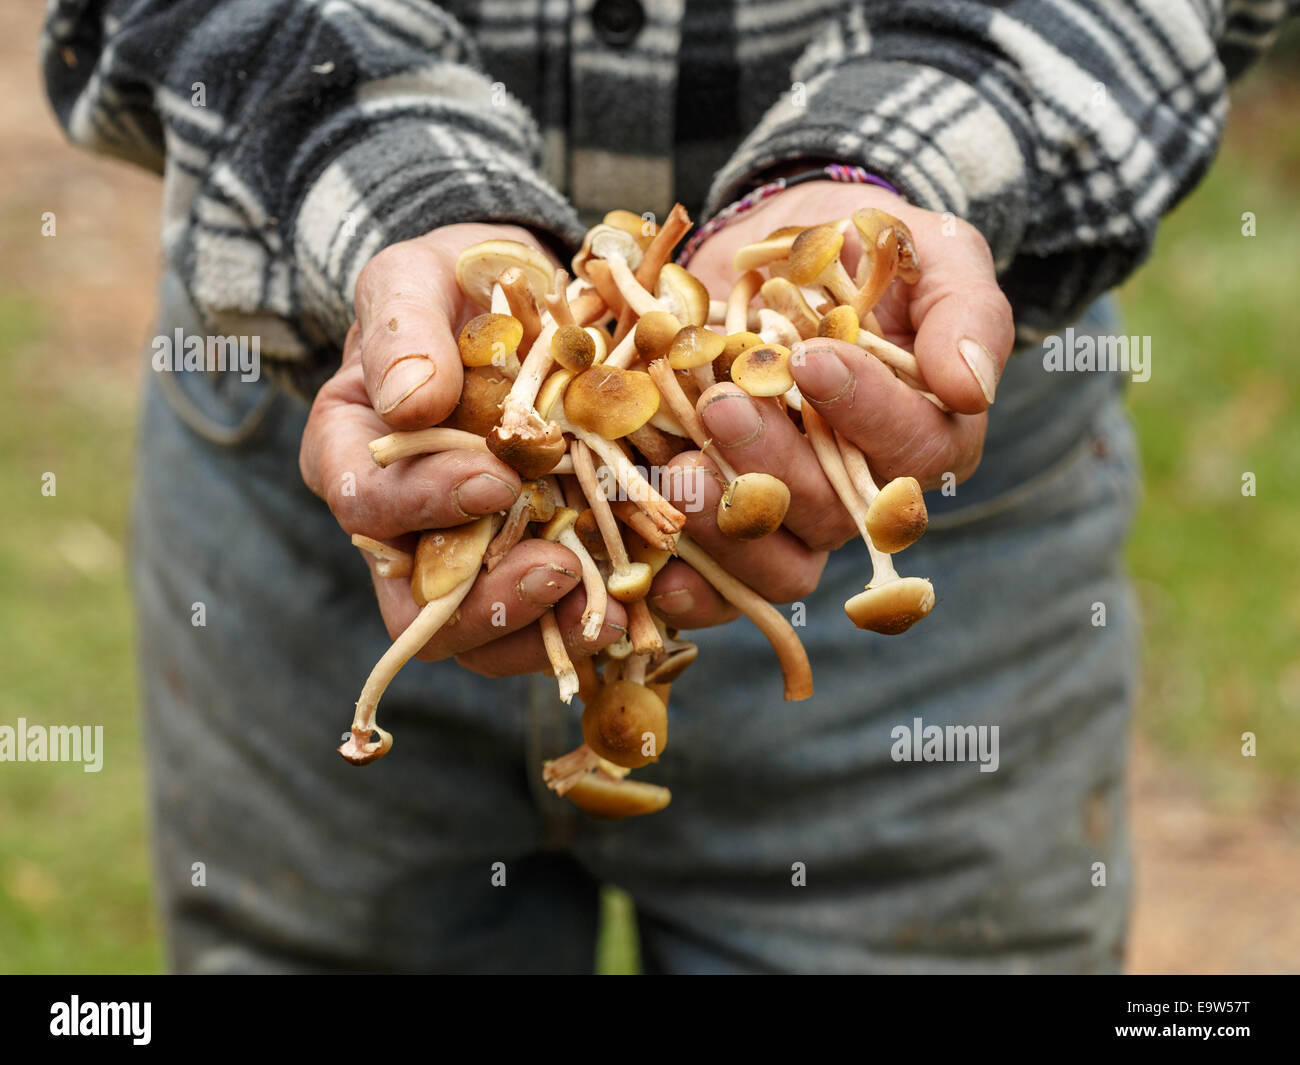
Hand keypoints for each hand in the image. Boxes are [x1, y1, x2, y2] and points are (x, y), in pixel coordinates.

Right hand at [300, 225, 626, 678]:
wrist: (514, 299)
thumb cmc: (447, 287)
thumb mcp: (414, 282)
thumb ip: (403, 333)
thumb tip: (408, 404)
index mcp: (353, 458)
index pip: (368, 505)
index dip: (424, 504)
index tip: (494, 480)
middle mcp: (403, 524)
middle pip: (423, 601)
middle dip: (489, 599)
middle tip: (559, 569)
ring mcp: (469, 550)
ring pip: (487, 632)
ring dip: (547, 628)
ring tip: (612, 614)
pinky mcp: (532, 556)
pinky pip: (552, 613)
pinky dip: (593, 616)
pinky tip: (641, 605)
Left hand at [672, 181, 1014, 558]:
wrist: (774, 252)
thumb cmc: (866, 250)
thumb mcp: (932, 255)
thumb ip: (965, 311)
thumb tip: (970, 387)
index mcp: (926, 435)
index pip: (915, 451)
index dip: (867, 415)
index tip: (813, 359)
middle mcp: (863, 491)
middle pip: (834, 514)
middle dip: (776, 465)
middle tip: (723, 406)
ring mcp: (793, 513)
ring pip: (779, 562)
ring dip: (728, 528)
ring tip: (679, 470)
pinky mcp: (732, 520)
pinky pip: (722, 584)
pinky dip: (693, 588)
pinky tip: (660, 571)